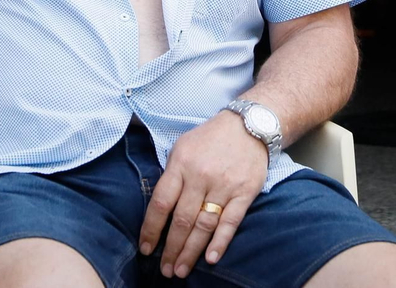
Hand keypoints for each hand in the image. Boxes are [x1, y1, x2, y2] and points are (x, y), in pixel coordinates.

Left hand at [139, 110, 268, 277]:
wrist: (249, 125)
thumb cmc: (210, 138)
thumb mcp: (183, 147)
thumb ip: (171, 175)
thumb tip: (159, 208)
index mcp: (181, 164)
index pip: (161, 203)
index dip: (151, 229)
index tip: (146, 249)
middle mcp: (201, 176)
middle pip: (181, 220)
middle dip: (171, 249)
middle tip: (165, 270)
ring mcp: (224, 185)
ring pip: (204, 225)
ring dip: (191, 252)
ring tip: (181, 270)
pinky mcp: (245, 192)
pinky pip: (230, 221)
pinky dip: (220, 242)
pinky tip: (211, 259)